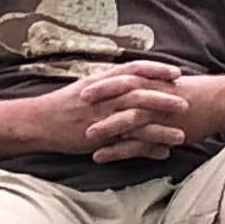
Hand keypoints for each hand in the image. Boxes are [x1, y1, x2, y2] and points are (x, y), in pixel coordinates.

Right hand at [36, 61, 190, 163]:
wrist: (38, 121)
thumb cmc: (63, 104)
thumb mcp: (87, 85)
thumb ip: (109, 82)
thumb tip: (130, 78)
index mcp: (102, 81)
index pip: (133, 70)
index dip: (156, 70)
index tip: (176, 73)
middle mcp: (103, 97)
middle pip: (139, 93)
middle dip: (164, 98)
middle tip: (186, 102)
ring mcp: (100, 118)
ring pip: (136, 121)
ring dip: (160, 128)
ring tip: (181, 135)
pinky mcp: (98, 138)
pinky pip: (126, 144)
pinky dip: (146, 149)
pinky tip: (162, 154)